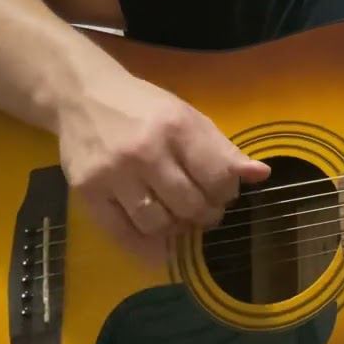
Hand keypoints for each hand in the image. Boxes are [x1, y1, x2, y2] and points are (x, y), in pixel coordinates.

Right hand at [56, 72, 269, 262]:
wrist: (83, 97)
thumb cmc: (144, 108)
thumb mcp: (189, 117)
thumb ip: (223, 149)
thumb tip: (261, 175)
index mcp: (177, 128)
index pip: (217, 177)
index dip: (227, 193)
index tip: (223, 193)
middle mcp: (146, 152)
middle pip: (189, 204)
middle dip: (206, 214)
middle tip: (205, 211)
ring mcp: (113, 174)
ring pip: (158, 224)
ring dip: (177, 229)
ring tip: (181, 220)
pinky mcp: (87, 192)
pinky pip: (122, 234)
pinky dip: (145, 246)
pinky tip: (158, 243)